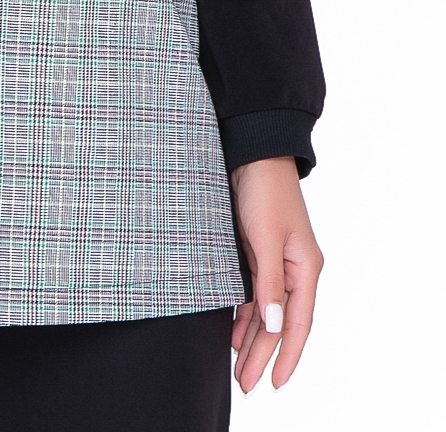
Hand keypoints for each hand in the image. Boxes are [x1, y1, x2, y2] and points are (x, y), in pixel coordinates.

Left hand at [229, 156, 323, 393]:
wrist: (252, 153)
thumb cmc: (265, 190)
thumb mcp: (266, 237)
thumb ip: (271, 283)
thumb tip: (275, 325)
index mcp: (306, 268)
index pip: (300, 324)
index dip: (288, 356)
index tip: (274, 383)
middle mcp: (294, 270)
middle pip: (280, 323)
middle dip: (263, 356)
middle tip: (246, 384)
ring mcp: (275, 263)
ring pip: (265, 312)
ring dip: (251, 340)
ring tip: (237, 368)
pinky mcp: (256, 254)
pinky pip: (252, 294)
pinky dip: (243, 316)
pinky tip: (231, 334)